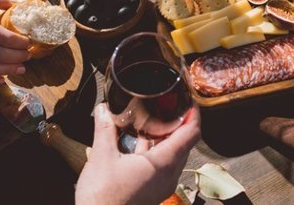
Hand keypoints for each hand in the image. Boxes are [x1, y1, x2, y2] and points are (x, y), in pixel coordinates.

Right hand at [76, 103, 200, 204]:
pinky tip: (138, 143)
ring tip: (153, 120)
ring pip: (173, 155)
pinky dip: (155, 151)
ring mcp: (161, 185)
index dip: (192, 113)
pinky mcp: (152, 191)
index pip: (191, 133)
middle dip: (179, 122)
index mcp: (163, 163)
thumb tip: (103, 109)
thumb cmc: (103, 198)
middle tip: (170, 105)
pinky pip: (162, 166)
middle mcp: (168, 175)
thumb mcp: (102, 156)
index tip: (188, 99)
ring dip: (166, 137)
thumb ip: (104, 129)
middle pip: (184, 143)